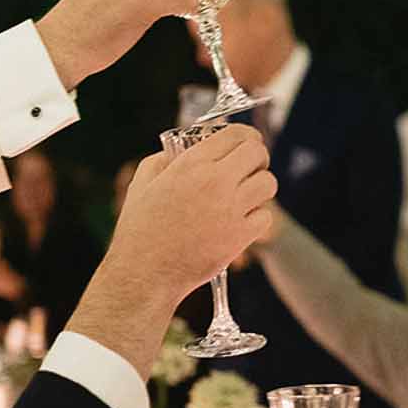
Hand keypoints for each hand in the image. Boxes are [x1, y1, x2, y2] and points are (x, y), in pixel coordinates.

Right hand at [112, 125, 275, 304]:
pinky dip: (258, 217)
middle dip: (258, 158)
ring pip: (268, 183)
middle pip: (257, 153)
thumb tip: (175, 153)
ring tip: (247, 195)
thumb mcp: (141, 185)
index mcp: (191, 164)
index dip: (246, 136)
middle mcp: (215, 181)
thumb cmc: (140, 231)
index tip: (247, 143)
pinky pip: (266, 216)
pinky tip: (242, 220)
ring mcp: (231, 209)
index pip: (236, 134)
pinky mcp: (240, 236)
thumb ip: (161, 161)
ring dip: (261, 186)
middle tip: (251, 167)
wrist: (145, 273)